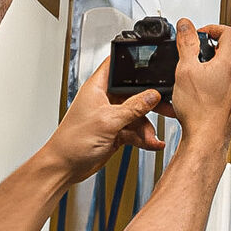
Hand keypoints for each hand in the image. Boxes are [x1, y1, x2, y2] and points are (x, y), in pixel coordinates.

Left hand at [42, 57, 164, 184]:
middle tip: (165, 107)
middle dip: (149, 102)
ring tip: (150, 137)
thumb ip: (133, 107)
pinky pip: (135, 131)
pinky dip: (144, 137)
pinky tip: (151, 143)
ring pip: (137, 114)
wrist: (66, 167)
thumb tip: (152, 95)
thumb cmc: (73, 141)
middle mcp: (105, 99)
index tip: (152, 68)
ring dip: (146, 127)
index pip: (116, 66)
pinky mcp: (115, 132)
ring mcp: (111, 116)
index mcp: (97, 88)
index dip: (133, 63)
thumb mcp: (108, 121)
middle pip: (133, 92)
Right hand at [170, 18, 230, 151]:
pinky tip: (190, 95)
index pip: (228, 31)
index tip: (197, 35)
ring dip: (203, 70)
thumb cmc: (200, 111)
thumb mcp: (185, 69)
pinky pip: (220, 87)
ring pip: (221, 70)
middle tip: (189, 58)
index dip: (211, 28)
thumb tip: (186, 25)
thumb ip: (186, 43)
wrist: (206, 140)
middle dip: (204, 52)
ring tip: (187, 80)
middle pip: (224, 51)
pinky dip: (206, 86)